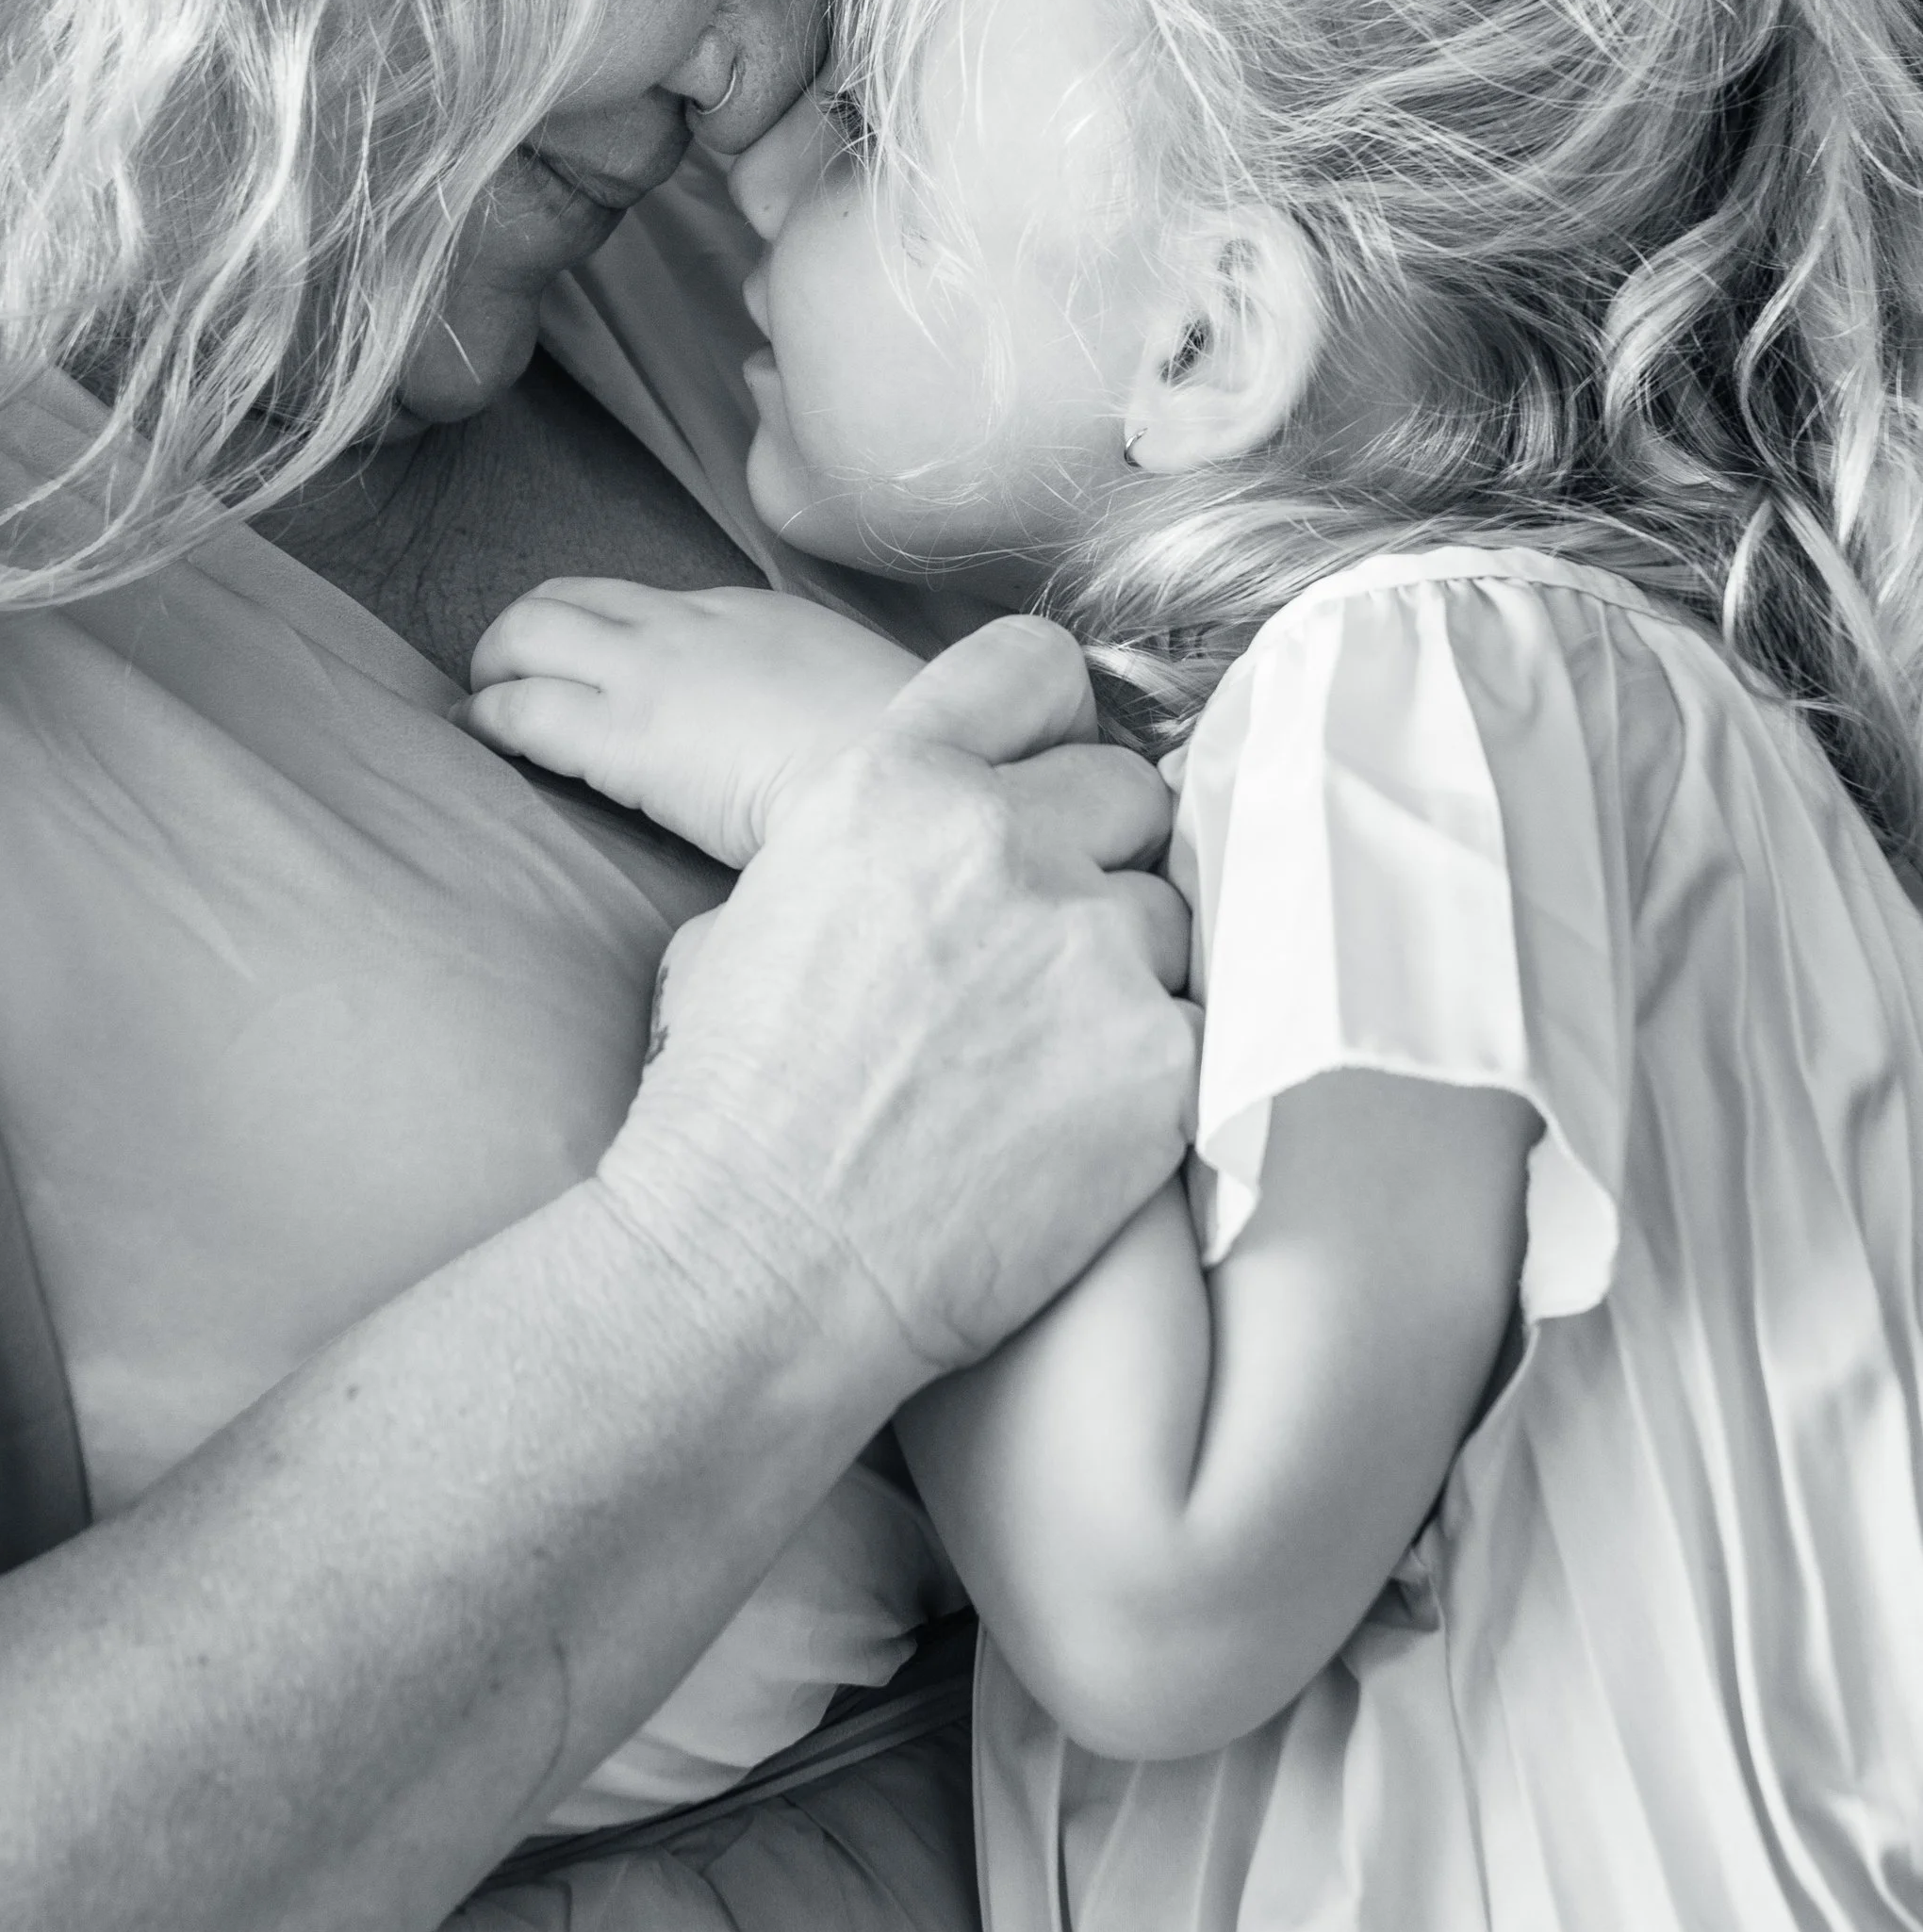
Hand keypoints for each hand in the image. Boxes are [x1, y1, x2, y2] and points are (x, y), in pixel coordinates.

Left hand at [465, 579, 922, 865]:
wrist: (903, 772)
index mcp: (745, 615)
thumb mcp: (846, 695)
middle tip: (503, 681)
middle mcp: (686, 624)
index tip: (585, 672)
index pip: (641, 604)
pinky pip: (523, 707)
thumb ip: (800, 698)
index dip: (596, 634)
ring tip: (481, 710)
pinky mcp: (623, 733)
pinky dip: (487, 717)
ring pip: (527, 632)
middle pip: (566, 598)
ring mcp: (650, 671)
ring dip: (492, 668)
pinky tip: (479, 741)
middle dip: (519, 634)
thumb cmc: (896, 758)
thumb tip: (790, 742)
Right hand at [597, 616, 1197, 1386]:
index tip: (1050, 777)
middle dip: (1096, 859)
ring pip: (1169, 914)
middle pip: (1125, 792)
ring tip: (1047, 1058)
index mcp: (892, 778)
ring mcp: (1089, 944)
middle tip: (1046, 949)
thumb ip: (883, 834)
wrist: (756, 1262)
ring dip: (1129, 970)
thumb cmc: (732, 1103)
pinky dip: (1153, 1069)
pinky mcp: (1157, 1057)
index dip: (1051, 725)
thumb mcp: (770, 897)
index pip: (1032, 668)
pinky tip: (1078, 1122)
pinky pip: (1199, 1026)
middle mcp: (1000, 836)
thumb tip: (949, 840)